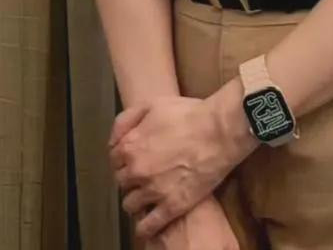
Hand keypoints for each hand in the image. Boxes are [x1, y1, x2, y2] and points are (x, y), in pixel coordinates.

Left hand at [108, 95, 244, 239]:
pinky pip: (149, 225)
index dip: (123, 159)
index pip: (114, 160)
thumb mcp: (152, 104)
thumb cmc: (188, 113)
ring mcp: (153, 191)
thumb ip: (126, 120)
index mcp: (130, 146)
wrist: (219, 131)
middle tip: (143, 175)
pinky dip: (144, 227)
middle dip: (129, 178)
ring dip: (136, 200)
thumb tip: (113, 140)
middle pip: (122, 182)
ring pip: (131, 205)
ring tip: (147, 196)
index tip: (132, 159)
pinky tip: (147, 225)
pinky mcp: (172, 206)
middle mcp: (136, 171)